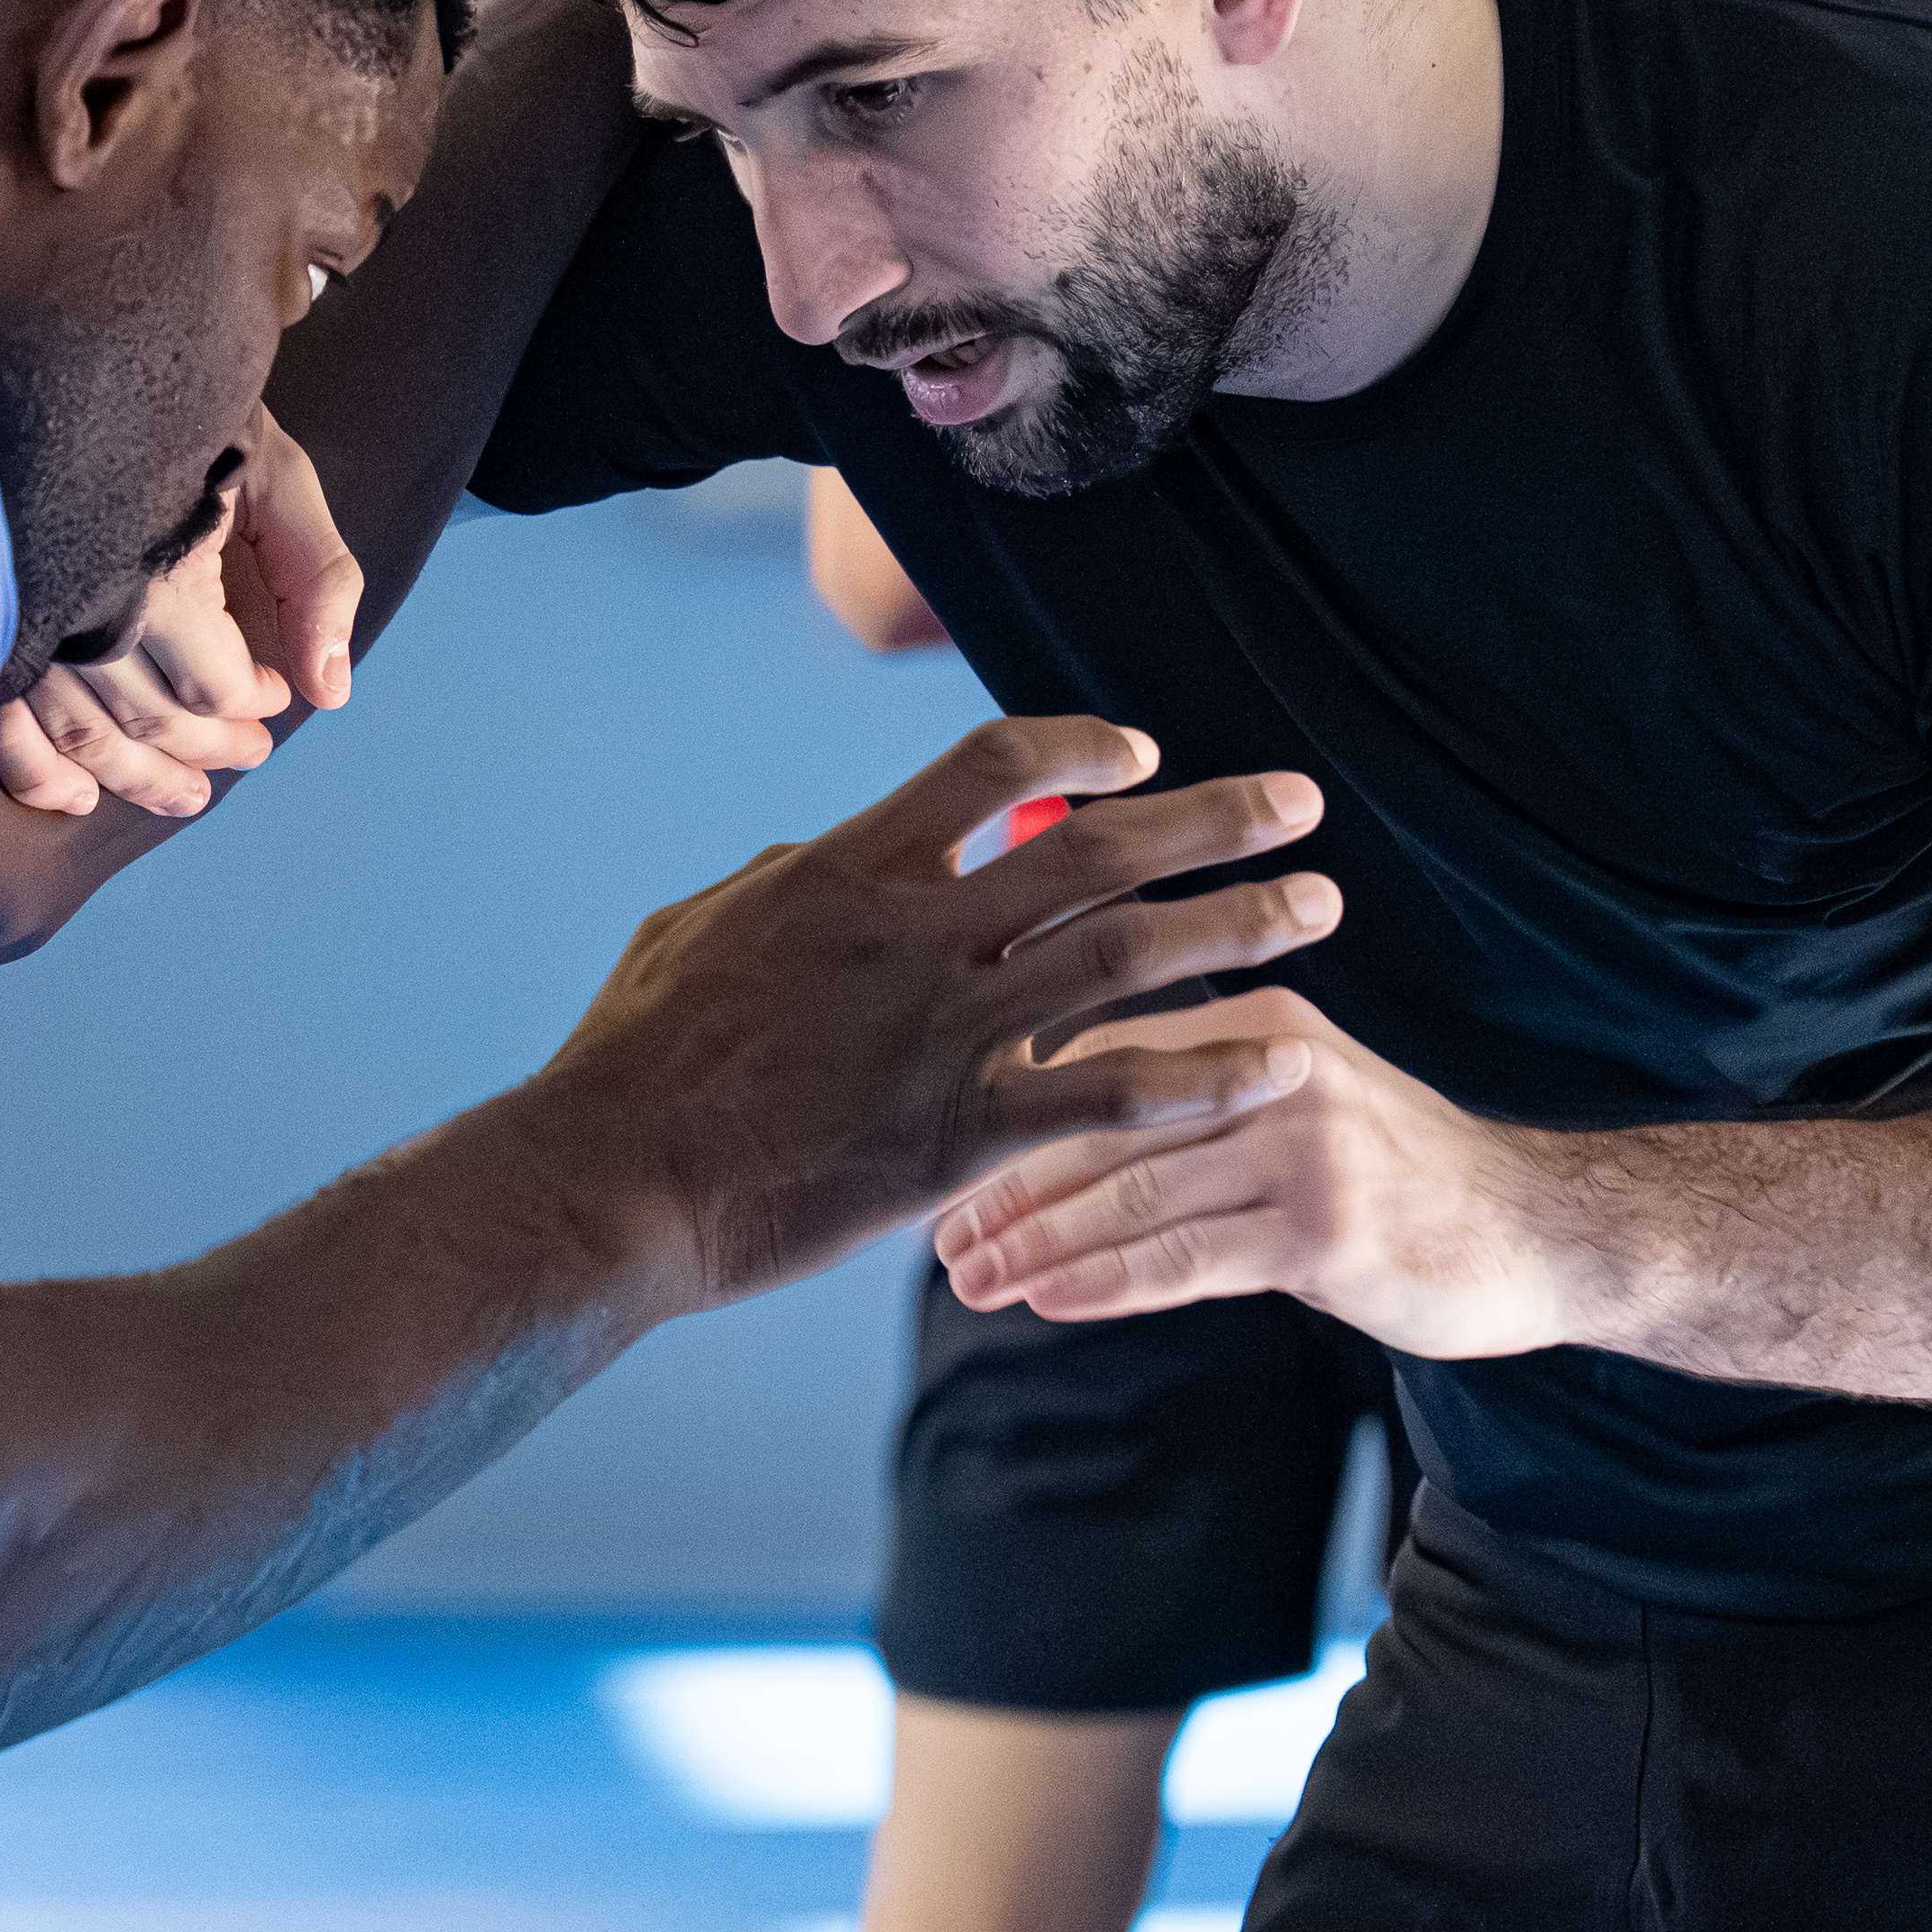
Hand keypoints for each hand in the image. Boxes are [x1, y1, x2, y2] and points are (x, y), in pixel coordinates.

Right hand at [0, 414, 355, 824]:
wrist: (67, 348)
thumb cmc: (183, 410)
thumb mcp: (272, 474)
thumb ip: (318, 579)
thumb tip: (331, 690)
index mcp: (155, 563)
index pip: (213, 681)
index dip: (251, 702)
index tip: (270, 693)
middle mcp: (80, 601)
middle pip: (149, 717)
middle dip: (207, 750)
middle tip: (247, 756)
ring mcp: (22, 616)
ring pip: (79, 735)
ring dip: (135, 780)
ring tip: (184, 797)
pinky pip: (0, 721)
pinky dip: (36, 774)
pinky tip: (74, 798)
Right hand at [533, 720, 1334, 1309]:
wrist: (611, 1181)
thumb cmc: (632, 1062)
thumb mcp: (698, 929)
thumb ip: (784, 883)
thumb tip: (828, 854)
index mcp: (847, 869)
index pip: (993, 767)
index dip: (1081, 750)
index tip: (1142, 757)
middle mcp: (915, 935)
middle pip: (1098, 849)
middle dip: (1214, 821)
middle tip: (1300, 805)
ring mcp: (945, 1035)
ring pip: (1129, 956)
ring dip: (1239, 927)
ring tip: (1320, 910)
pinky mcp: (960, 1137)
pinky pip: (1113, 1098)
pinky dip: (1205, 1077)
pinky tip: (1276, 1066)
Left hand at [933, 989, 1571, 1362]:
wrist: (1534, 1229)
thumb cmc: (1393, 1172)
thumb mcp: (1292, 1106)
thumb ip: (1192, 1101)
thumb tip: (1057, 1121)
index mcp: (1251, 1024)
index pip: (1098, 1056)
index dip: (1008, 1115)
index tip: (937, 1166)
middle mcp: (1272, 1069)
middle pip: (1099, 1123)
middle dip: (1004, 1188)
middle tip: (935, 1240)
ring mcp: (1300, 1148)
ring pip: (1129, 1193)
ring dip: (1037, 1245)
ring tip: (971, 1283)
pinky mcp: (1324, 1231)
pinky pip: (1186, 1257)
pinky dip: (1106, 1281)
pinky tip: (1050, 1300)